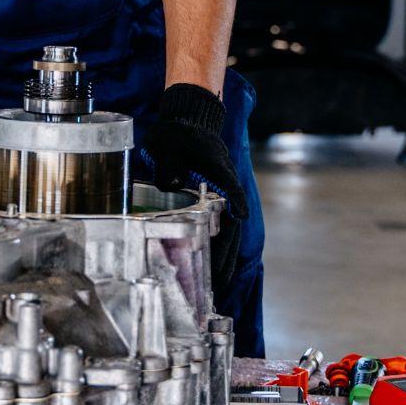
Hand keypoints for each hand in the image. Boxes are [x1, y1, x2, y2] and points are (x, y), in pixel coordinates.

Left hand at [141, 84, 249, 291]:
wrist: (188, 120)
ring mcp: (223, 191)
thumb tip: (171, 184)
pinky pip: (222, 226)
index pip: (230, 184)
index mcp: (216, 165)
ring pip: (229, 228)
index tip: (240, 215)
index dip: (236, 199)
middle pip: (232, 220)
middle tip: (218, 281)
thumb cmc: (176, 132)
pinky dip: (219, 248)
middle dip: (226, 252)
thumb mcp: (164, 144)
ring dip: (224, 256)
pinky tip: (211, 267)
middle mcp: (225, 181)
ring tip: (218, 284)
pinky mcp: (216, 197)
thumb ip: (167, 165)